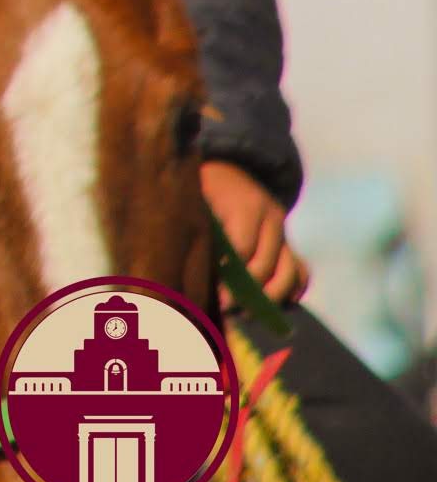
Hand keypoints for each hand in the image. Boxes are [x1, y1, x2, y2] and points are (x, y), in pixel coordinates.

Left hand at [202, 159, 308, 306]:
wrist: (232, 168)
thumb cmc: (204, 186)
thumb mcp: (196, 196)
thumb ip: (193, 224)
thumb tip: (180, 263)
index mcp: (247, 206)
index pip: (242, 248)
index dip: (227, 273)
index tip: (208, 292)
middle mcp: (272, 220)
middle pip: (266, 265)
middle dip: (245, 292)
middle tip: (223, 309)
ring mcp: (285, 233)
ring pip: (290, 272)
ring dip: (270, 298)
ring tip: (245, 313)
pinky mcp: (290, 243)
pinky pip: (301, 271)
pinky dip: (293, 290)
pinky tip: (273, 305)